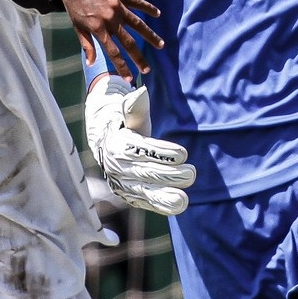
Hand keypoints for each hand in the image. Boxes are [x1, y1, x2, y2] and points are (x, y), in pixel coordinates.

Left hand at [50, 0, 163, 80]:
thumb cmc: (73, 3)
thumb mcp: (77, 25)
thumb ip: (86, 44)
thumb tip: (90, 62)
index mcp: (98, 28)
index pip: (112, 52)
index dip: (122, 66)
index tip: (130, 77)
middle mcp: (110, 19)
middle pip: (128, 42)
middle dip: (138, 57)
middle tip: (147, 69)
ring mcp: (117, 6)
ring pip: (137, 23)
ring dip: (150, 35)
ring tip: (160, 45)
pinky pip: (137, 2)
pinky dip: (148, 8)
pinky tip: (157, 14)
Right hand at [84, 78, 193, 216]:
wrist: (105, 144)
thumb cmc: (124, 125)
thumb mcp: (128, 114)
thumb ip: (135, 107)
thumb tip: (140, 92)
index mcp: (116, 144)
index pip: (141, 150)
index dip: (162, 153)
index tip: (183, 153)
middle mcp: (116, 167)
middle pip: (145, 172)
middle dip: (169, 175)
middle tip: (192, 174)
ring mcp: (121, 183)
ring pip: (144, 191)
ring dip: (164, 197)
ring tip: (183, 200)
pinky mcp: (127, 195)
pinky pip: (144, 202)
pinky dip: (160, 205)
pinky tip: (177, 206)